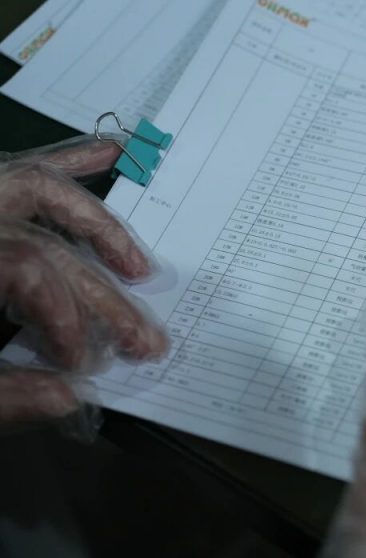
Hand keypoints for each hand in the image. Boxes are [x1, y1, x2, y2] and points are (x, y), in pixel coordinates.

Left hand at [0, 136, 168, 428]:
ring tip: (140, 268)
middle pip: (46, 242)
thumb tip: (71, 398)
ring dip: (97, 222)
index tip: (84, 365)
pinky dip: (70, 161)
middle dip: (101, 296)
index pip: (30, 269)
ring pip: (37, 187)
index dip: (66, 318)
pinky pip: (22, 173)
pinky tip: (116, 153)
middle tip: (145, 339)